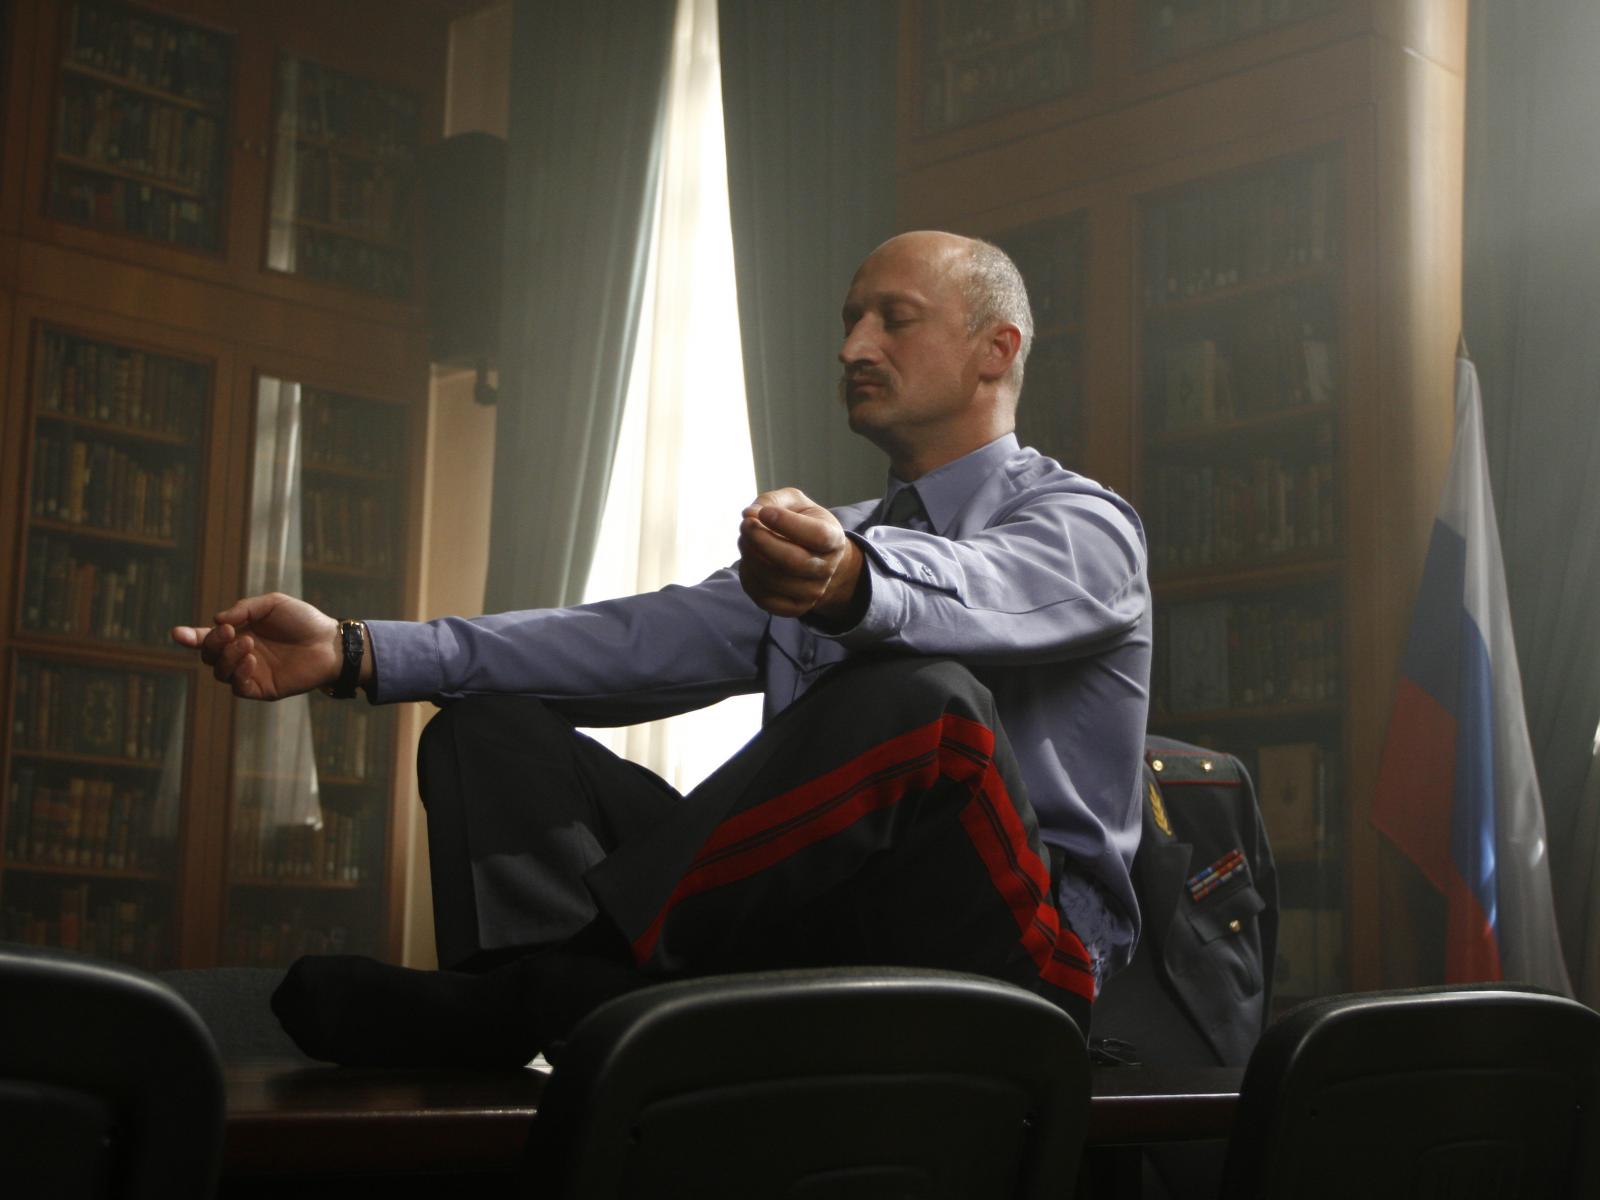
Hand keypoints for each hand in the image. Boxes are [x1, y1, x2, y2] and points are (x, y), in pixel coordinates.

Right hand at [171, 593, 340, 700]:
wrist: (331, 643)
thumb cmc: (304, 620)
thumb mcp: (273, 604)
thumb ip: (244, 609)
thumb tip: (217, 620)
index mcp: (240, 633)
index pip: (207, 638)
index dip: (190, 637)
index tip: (177, 633)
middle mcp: (241, 654)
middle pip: (209, 655)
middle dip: (211, 643)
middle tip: (229, 632)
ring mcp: (251, 672)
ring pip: (220, 672)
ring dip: (227, 657)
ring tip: (248, 643)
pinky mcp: (263, 688)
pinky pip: (238, 687)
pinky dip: (238, 673)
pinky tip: (251, 660)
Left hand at [738, 488, 863, 619]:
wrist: (816, 559)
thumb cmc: (803, 524)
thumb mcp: (795, 503)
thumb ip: (772, 501)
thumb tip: (749, 513)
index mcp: (834, 539)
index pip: (816, 535)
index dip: (786, 523)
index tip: (764, 513)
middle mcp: (826, 569)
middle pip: (792, 561)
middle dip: (761, 541)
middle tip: (745, 525)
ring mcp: (812, 592)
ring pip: (773, 580)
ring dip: (750, 557)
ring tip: (745, 540)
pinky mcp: (795, 608)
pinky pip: (764, 598)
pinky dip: (749, 577)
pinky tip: (748, 561)